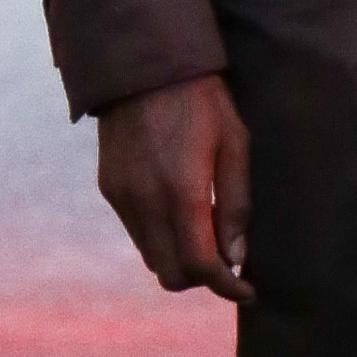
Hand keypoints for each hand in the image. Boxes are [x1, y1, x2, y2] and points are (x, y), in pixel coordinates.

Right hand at [97, 73, 254, 304]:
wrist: (144, 64)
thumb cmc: (202, 100)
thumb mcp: (234, 145)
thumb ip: (235, 205)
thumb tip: (235, 258)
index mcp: (181, 191)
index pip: (199, 265)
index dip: (226, 287)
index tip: (247, 291)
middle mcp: (144, 201)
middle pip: (170, 274)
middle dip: (202, 278)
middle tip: (228, 261)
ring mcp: (121, 196)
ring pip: (151, 257)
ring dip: (180, 259)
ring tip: (206, 232)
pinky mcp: (109, 188)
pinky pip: (136, 233)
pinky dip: (160, 238)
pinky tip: (180, 214)